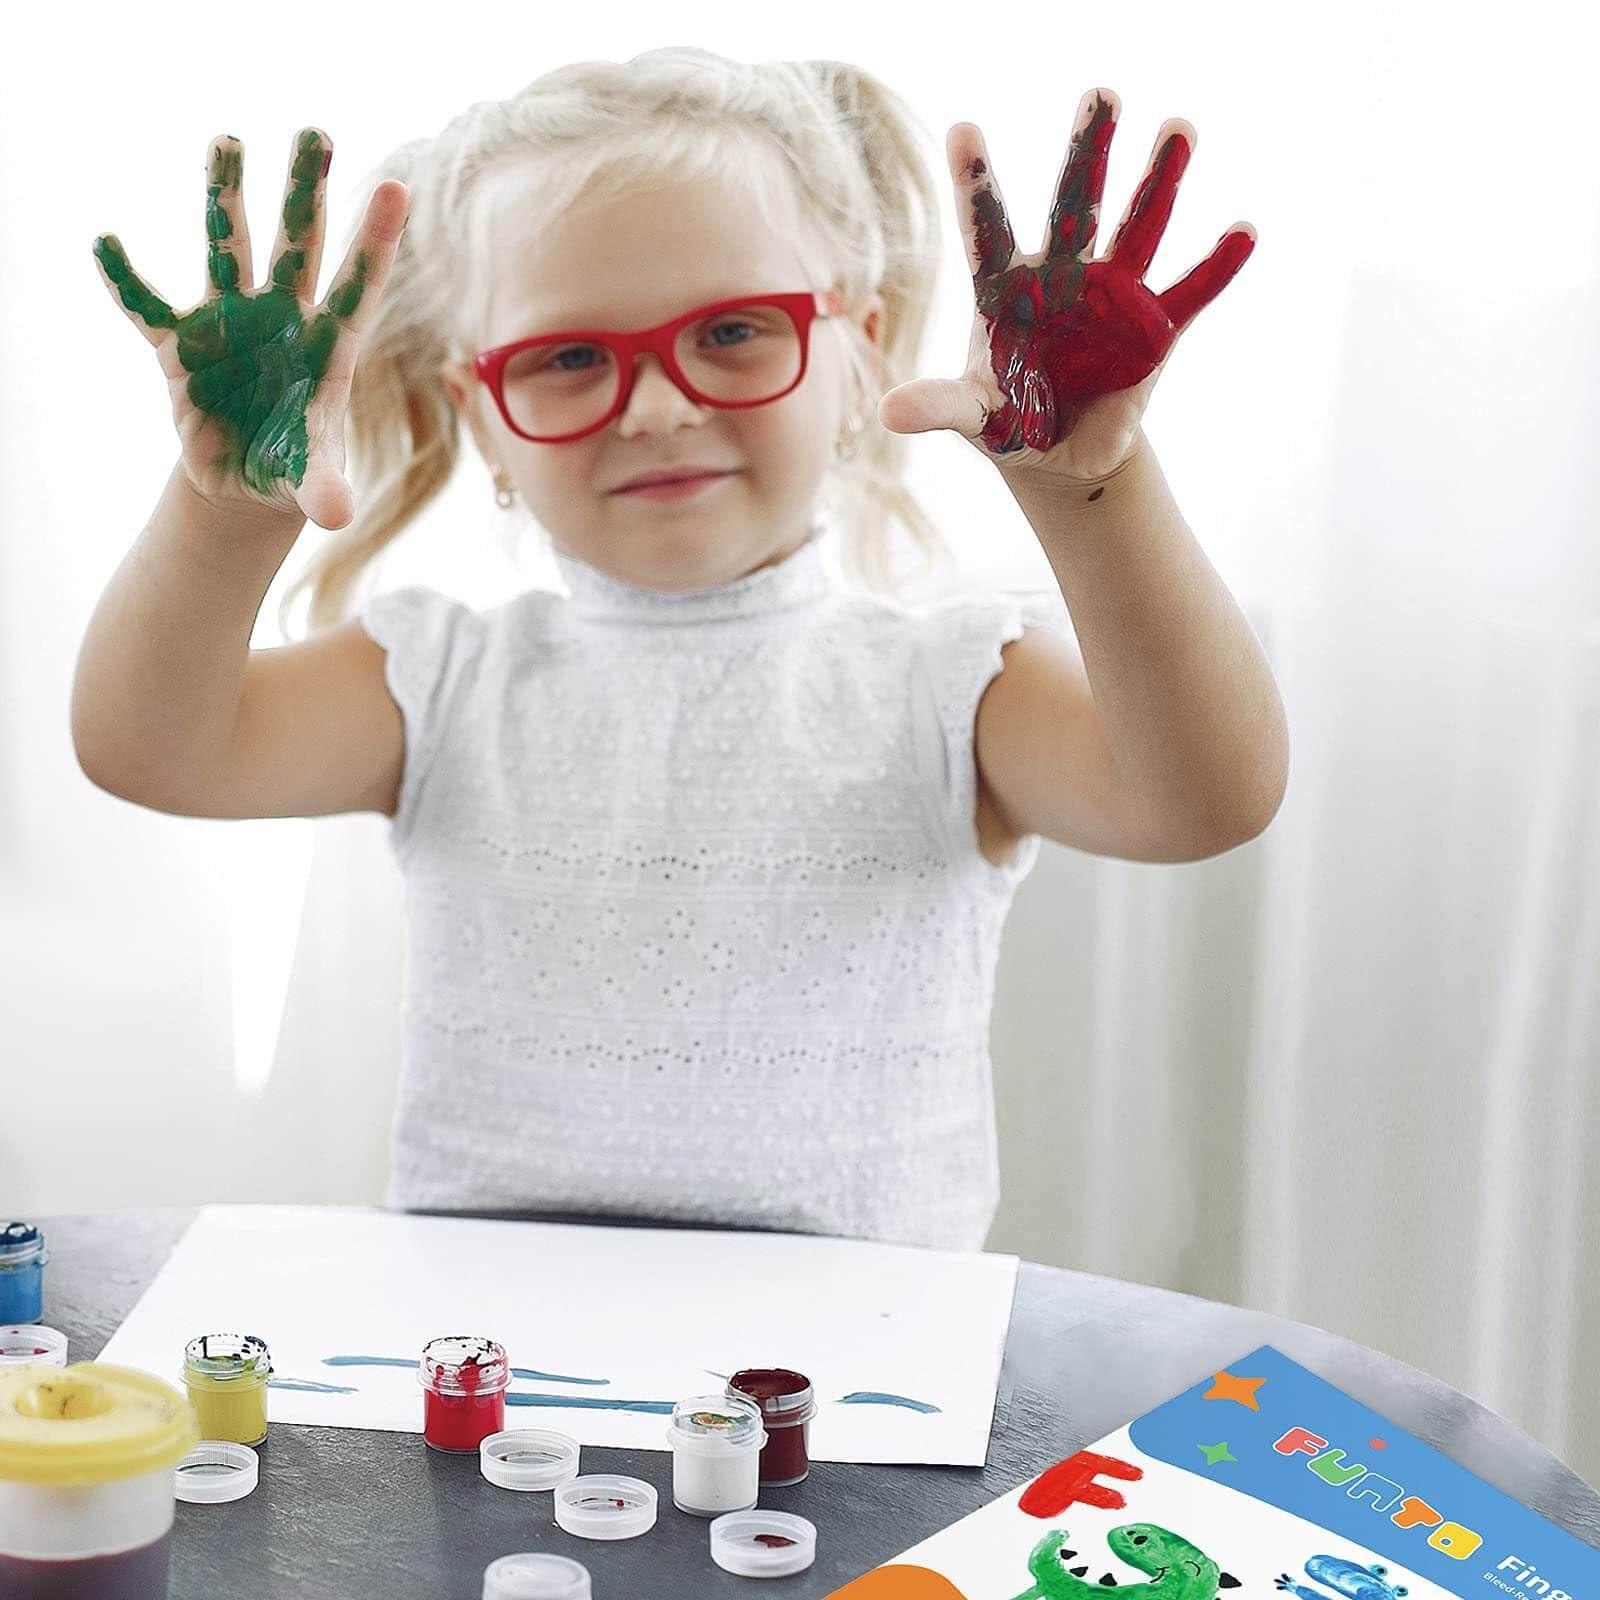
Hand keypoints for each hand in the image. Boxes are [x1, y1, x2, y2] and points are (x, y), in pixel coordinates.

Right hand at [92, 128, 409, 529]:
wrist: (247, 483)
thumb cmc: (293, 472)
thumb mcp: (308, 482)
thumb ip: (323, 488)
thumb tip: (335, 515)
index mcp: (326, 349)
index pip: (356, 287)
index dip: (373, 241)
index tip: (395, 186)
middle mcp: (281, 322)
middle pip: (298, 247)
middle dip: (306, 192)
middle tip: (317, 130)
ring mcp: (230, 326)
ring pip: (227, 249)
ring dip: (224, 198)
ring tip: (226, 140)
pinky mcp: (181, 347)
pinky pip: (148, 307)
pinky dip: (126, 280)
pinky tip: (106, 245)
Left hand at [879, 90, 1255, 483]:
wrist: (1060, 454)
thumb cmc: (1008, 422)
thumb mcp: (973, 418)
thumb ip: (939, 406)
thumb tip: (888, 412)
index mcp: (1006, 291)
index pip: (986, 230)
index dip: (975, 183)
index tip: (962, 127)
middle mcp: (1062, 277)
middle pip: (1073, 205)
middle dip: (1087, 152)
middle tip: (1102, 93)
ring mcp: (1113, 296)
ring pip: (1137, 228)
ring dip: (1159, 180)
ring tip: (1178, 126)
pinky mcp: (1155, 331)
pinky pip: (1190, 294)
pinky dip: (1217, 267)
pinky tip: (1243, 230)